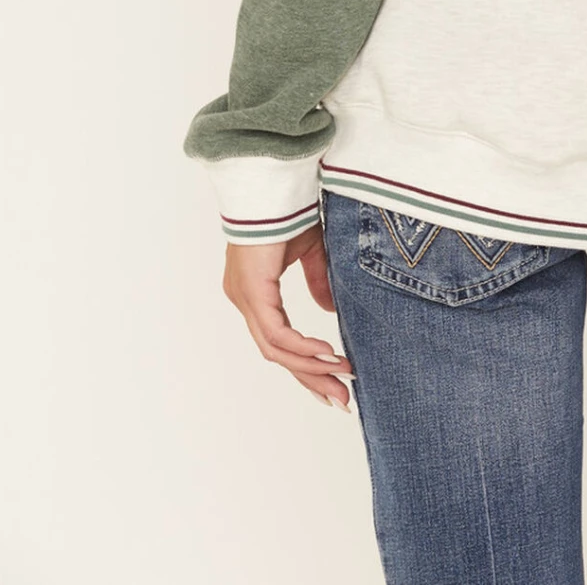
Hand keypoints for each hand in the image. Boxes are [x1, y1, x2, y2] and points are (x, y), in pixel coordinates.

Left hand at [222, 222, 355, 408]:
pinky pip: (276, 333)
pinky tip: (326, 356)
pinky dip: (302, 348)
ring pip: (276, 350)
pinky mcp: (252, 293)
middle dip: (311, 379)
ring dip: (311, 367)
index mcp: (255, 292)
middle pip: (277, 354)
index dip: (307, 364)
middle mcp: (245, 300)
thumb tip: (328, 310)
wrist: (275, 185)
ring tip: (341, 379)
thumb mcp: (311, 250)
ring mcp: (245, 299)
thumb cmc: (290, 210)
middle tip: (341, 401)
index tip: (334, 382)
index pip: (279, 340)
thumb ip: (318, 281)